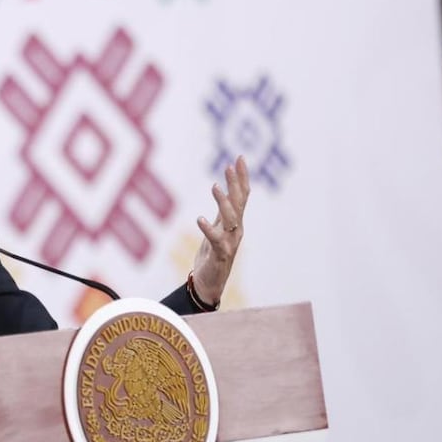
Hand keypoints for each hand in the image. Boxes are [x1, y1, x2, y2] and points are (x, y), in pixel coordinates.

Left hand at [192, 156, 249, 305]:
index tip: (239, 158)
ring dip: (223, 202)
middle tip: (231, 165)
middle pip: (239, 202)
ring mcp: (230, 242)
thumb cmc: (212, 255)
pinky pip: (215, 240)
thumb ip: (222, 211)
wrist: (208, 283)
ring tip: (214, 186)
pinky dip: (208, 229)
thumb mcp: (217, 227)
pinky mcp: (220, 255)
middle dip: (236, 183)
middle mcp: (236, 230)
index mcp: (235, 222)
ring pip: (231, 219)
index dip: (242, 177)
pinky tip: (200, 219)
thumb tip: (224, 190)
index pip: (242, 195)